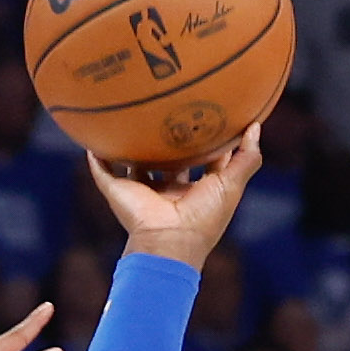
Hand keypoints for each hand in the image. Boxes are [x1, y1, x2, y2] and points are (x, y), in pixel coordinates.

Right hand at [84, 121, 263, 268]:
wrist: (169, 242)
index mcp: (194, 190)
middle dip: (169, 139)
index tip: (210, 115)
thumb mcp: (232, 184)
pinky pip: (103, 171)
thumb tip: (256, 127)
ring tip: (129, 118)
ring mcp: (142, 191)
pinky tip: (93, 139)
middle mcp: (167, 190)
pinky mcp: (119, 192)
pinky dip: (97, 157)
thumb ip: (247, 157)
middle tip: (170, 108)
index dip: (207, 140)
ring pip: (135, 164)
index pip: (202, 160)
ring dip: (132, 147)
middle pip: (168, 160)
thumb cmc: (204, 218)